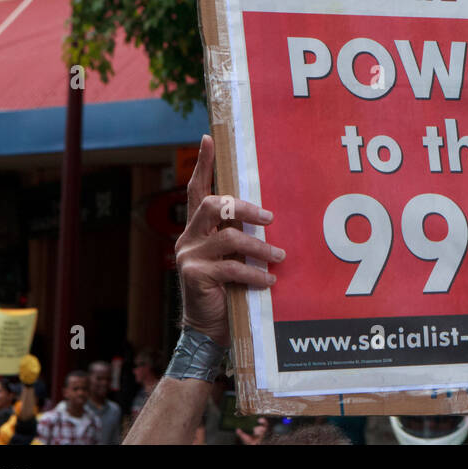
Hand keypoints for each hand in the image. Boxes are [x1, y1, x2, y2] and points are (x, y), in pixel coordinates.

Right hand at [176, 134, 284, 347]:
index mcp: (197, 229)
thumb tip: (270, 217)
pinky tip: (270, 280)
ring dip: (259, 246)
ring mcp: (189, 255)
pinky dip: (254, 272)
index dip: (203, 163)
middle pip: (213, 204)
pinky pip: (231, 266)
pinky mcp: (194, 274)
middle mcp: (188, 237)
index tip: (208, 138)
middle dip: (244, 206)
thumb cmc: (228, 290)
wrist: (209, 330)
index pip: (196, 189)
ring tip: (280, 257)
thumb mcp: (233, 257)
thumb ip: (239, 236)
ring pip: (227, 236)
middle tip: (270, 219)